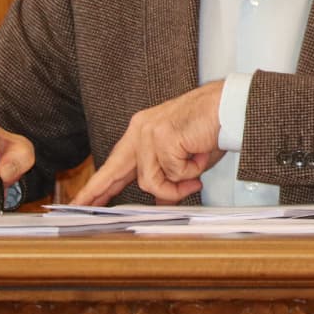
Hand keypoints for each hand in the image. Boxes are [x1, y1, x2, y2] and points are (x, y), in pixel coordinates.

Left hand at [72, 82, 226, 205]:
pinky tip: (201, 154)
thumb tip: (162, 202)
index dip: (99, 184)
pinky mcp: (163, 138)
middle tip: (80, 207)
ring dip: (178, 185)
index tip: (82, 200)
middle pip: (120, 173)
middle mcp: (142, 130)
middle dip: (100, 192)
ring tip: (197, 174)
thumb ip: (168, 178)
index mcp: (143, 130)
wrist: (232, 106)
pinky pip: (174, 173)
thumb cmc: (213, 127)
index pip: (116, 163)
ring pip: (151, 180)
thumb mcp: (185, 160)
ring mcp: (150, 133)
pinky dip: (192, 171)